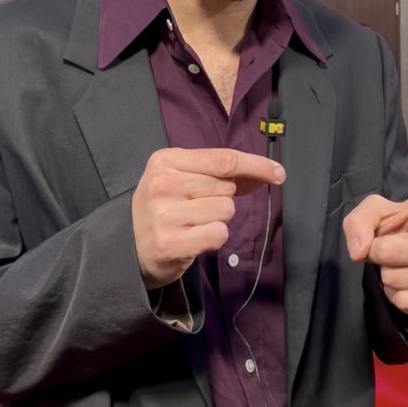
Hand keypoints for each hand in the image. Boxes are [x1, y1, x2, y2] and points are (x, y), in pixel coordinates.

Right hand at [132, 147, 285, 288]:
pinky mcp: (171, 243)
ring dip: (217, 220)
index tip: (278, 173)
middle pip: (226, 187)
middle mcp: (163, 184)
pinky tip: (193, 238)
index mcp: (165, 160)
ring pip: (225, 210)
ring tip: (192, 224)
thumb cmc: (164, 208)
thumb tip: (268, 173)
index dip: (256, 166)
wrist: (129, 247)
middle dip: (222, 198)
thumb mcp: (181, 178)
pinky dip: (213, 238)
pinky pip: (219, 234)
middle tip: (195, 208)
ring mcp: (165, 214)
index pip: (224, 159)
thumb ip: (220, 173)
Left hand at [343, 195, 407, 317]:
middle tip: (389, 246)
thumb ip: (359, 222)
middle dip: (381, 251)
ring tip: (401, 265)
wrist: (399, 249)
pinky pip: (405, 303)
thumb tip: (360, 251)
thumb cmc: (394, 226)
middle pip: (402, 253)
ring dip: (387, 275)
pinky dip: (393, 296)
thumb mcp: (373, 211)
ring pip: (399, 282)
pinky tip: (406, 284)